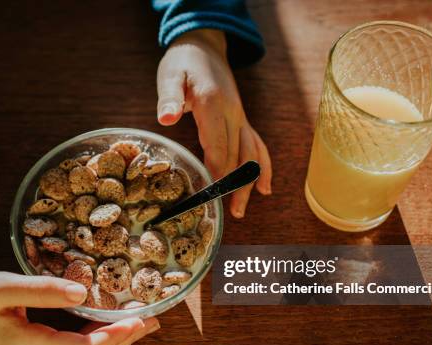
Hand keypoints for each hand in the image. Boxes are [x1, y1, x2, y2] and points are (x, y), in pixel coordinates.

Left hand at [156, 29, 271, 217]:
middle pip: (238, 154)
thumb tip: (166, 119)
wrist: (204, 45)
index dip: (217, 170)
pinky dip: (262, 167)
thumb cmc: (182, 62)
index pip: (218, 144)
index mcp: (213, 103)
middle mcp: (232, 112)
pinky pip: (257, 145)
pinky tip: (265, 189)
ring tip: (241, 209)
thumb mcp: (170, 75)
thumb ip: (169, 97)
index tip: (213, 194)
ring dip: (249, 182)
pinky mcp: (241, 120)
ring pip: (251, 153)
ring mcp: (240, 117)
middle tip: (228, 212)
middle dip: (234, 184)